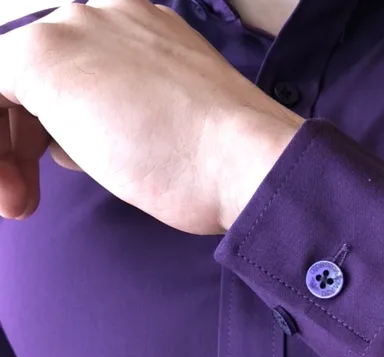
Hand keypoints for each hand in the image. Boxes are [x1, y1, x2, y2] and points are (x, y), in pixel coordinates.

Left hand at [0, 0, 301, 232]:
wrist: (249, 162)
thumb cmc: (223, 167)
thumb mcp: (169, 133)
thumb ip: (122, 119)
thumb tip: (73, 143)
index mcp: (142, 32)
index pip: (76, 72)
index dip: (52, 128)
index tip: (60, 170)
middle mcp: (105, 17)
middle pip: (36, 75)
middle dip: (20, 140)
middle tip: (24, 196)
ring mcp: (75, 30)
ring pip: (9, 82)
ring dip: (6, 148)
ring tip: (19, 201)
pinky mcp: (45, 57)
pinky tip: (9, 186)